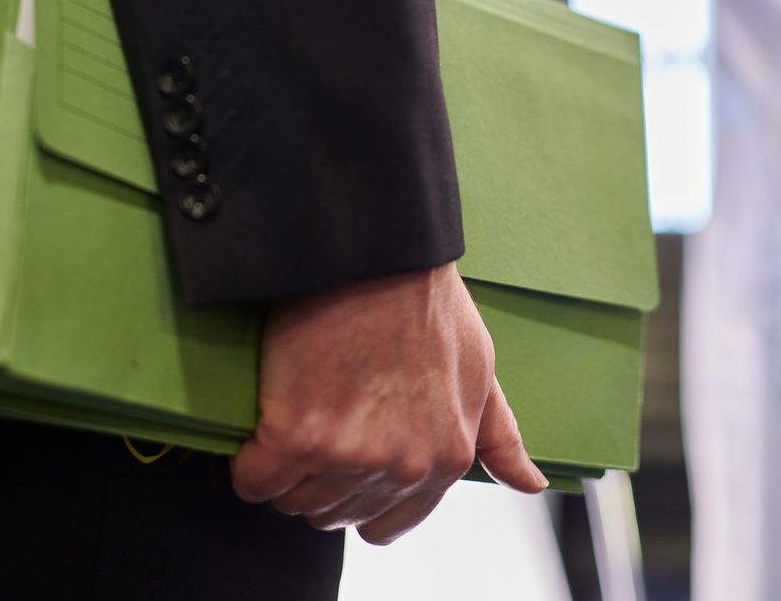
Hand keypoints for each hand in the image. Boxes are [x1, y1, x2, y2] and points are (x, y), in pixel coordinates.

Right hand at [231, 262, 547, 543]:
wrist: (380, 257)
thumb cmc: (429, 306)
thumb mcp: (481, 371)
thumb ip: (498, 436)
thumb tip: (529, 485)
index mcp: (448, 458)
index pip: (388, 523)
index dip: (359, 496)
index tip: (347, 460)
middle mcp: (404, 467)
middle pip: (334, 514)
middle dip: (319, 479)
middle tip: (319, 420)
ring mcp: (352, 456)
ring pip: (293, 502)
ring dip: (284, 470)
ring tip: (296, 412)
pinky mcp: (297, 438)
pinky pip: (253, 481)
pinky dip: (250, 461)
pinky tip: (265, 421)